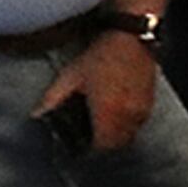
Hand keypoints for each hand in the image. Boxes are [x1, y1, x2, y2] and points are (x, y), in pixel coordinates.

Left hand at [36, 31, 156, 154]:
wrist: (131, 38)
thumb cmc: (102, 55)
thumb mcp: (72, 75)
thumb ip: (53, 98)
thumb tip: (38, 113)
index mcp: (109, 112)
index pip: (103, 146)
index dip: (92, 149)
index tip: (83, 147)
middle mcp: (129, 115)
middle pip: (118, 144)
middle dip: (105, 144)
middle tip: (92, 138)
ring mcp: (142, 108)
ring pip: (130, 135)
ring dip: (118, 135)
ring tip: (104, 126)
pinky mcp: (149, 101)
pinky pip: (139, 122)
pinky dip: (128, 124)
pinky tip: (117, 112)